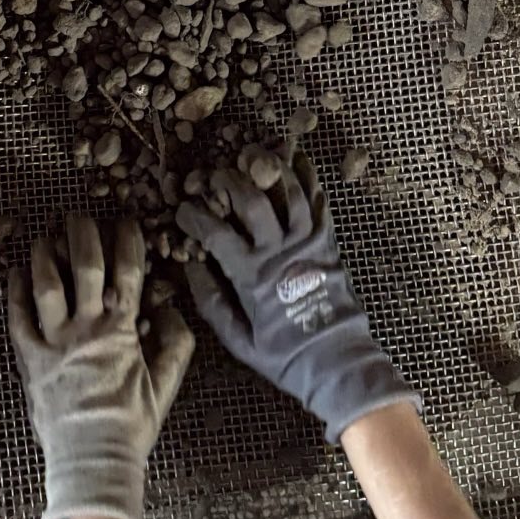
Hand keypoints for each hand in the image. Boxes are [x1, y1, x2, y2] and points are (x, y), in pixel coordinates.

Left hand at [9, 215, 193, 518]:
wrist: (91, 461)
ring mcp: (54, 342)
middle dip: (82, 233)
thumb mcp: (164, 386)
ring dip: (44, 254)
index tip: (126, 220)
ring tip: (45, 237)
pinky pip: (17, 316)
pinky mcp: (29, 359)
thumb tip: (172, 309)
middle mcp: (86, 329)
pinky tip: (15, 272)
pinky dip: (15, 291)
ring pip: (46, 283)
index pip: (127, 272)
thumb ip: (176, 345)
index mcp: (121, 332)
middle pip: (83, 265)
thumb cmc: (130, 426)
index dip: (128, 240)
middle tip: (79, 216)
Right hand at [176, 153, 416, 442]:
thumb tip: (189, 266)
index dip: (194, 216)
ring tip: (252, 155)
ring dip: (269, 168)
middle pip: (252, 200)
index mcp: (252, 276)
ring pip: (289, 192)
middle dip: (229, 180)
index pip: (215, 233)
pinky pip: (318, 202)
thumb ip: (212, 302)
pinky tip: (297, 161)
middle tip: (216, 175)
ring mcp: (308, 243)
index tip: (182, 210)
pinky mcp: (328, 242)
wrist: (338, 363)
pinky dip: (307, 178)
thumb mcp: (239, 341)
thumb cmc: (285, 356)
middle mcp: (280, 252)